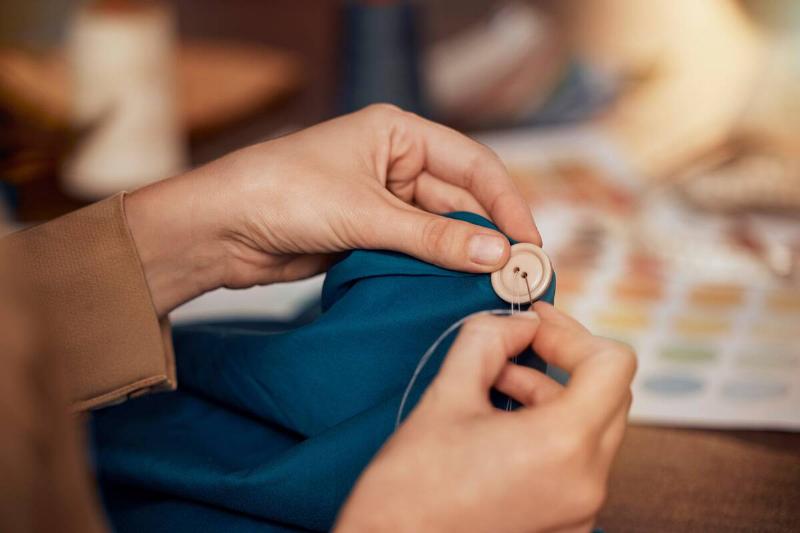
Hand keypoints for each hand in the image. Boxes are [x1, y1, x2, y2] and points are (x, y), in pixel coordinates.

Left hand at [125, 104, 538, 315]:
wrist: (218, 229)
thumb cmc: (284, 193)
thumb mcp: (366, 213)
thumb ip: (433, 236)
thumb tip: (498, 255)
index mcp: (398, 134)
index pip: (472, 165)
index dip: (506, 203)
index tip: (529, 244)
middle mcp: (394, 163)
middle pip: (459, 201)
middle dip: (486, 238)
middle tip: (516, 278)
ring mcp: (381, 201)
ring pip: (437, 231)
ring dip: (459, 259)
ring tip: (490, 291)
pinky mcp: (367, 235)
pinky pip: (412, 253)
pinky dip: (432, 272)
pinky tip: (451, 293)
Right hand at [335, 302, 635, 532]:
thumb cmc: (409, 491)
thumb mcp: (446, 397)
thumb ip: (487, 341)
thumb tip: (516, 322)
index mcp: (563, 447)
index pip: (612, 365)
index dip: (571, 334)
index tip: (533, 328)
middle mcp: (585, 484)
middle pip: (609, 394)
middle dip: (562, 361)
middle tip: (516, 347)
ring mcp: (579, 510)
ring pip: (592, 427)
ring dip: (551, 395)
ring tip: (495, 386)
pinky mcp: (565, 524)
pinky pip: (577, 461)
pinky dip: (549, 430)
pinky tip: (502, 424)